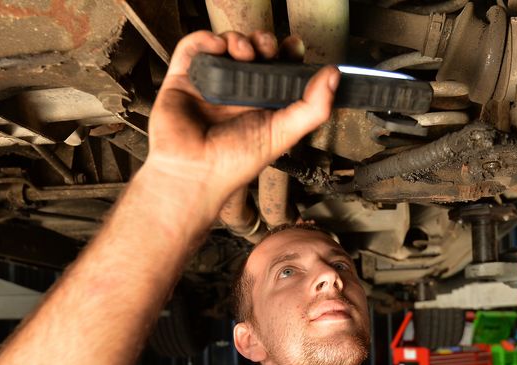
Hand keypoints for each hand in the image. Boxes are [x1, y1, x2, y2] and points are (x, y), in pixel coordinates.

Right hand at [143, 30, 338, 216]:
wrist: (195, 174)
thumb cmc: (234, 164)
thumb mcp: (283, 134)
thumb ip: (313, 107)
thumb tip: (334, 76)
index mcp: (261, 104)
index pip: (277, 69)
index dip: (286, 54)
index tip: (294, 47)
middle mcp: (236, 93)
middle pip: (253, 52)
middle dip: (264, 43)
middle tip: (267, 49)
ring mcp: (209, 85)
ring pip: (225, 45)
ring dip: (238, 39)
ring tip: (243, 52)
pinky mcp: (183, 79)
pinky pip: (192, 48)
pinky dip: (205, 39)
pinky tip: (217, 46)